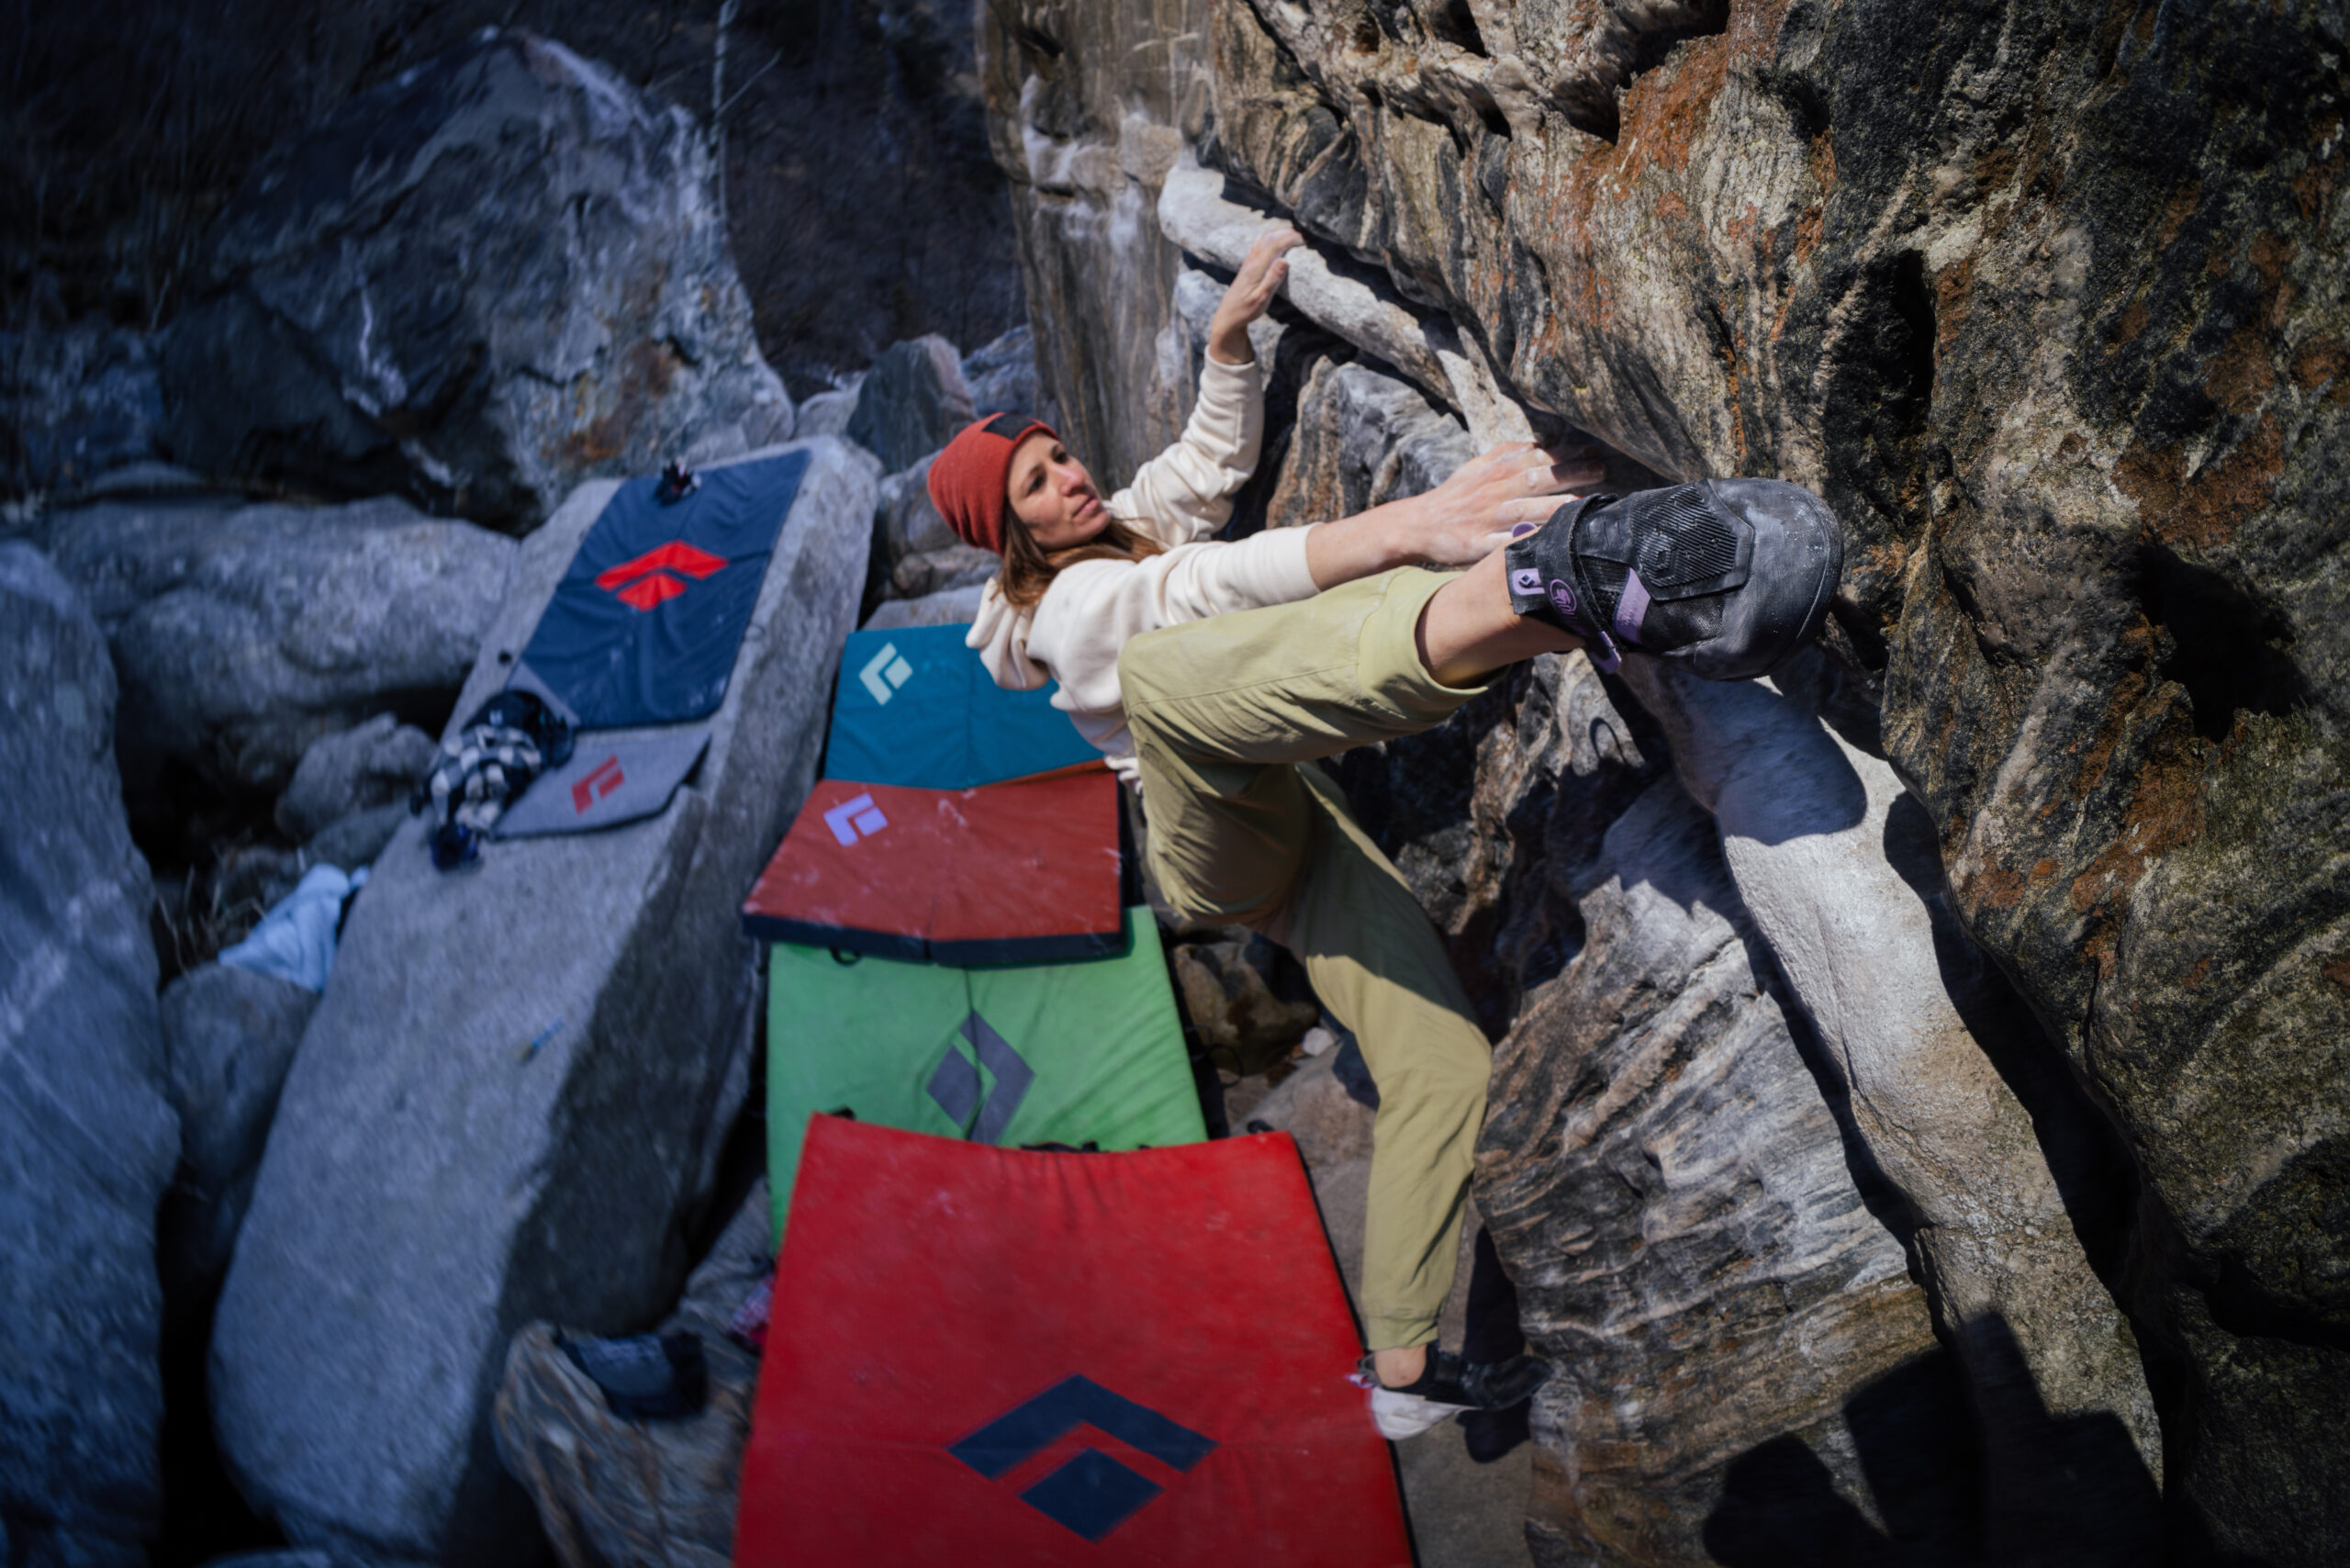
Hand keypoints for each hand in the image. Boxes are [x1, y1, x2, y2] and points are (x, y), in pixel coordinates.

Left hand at [1206, 228, 1302, 364]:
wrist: (1228, 314)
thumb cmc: (1246, 310)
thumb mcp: (1261, 299)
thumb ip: (1272, 280)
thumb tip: (1285, 261)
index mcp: (1256, 268)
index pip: (1274, 245)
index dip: (1291, 238)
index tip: (1306, 238)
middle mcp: (1251, 261)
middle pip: (1269, 236)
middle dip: (1288, 232)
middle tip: (1305, 234)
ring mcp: (1249, 260)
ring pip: (1264, 237)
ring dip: (1280, 232)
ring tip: (1296, 234)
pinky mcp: (1249, 263)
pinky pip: (1260, 242)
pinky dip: (1272, 236)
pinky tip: (1279, 238)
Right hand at [1399, 442, 1606, 565]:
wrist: (1417, 524)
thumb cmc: (1453, 496)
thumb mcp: (1475, 467)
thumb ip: (1505, 454)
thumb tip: (1537, 443)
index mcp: (1495, 472)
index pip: (1536, 458)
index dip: (1566, 453)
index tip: (1593, 450)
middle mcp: (1493, 492)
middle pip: (1537, 479)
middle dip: (1570, 473)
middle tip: (1600, 471)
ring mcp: (1486, 519)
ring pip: (1526, 509)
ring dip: (1556, 506)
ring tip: (1584, 504)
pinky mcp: (1477, 544)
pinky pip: (1506, 543)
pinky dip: (1526, 541)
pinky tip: (1548, 541)